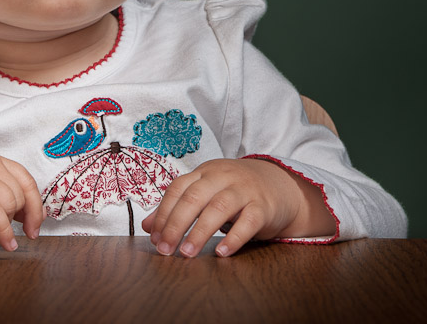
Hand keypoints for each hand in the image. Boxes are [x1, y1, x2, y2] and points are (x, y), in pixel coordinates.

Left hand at [141, 158, 333, 257]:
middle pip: (194, 197)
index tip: (153, 236)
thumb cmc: (235, 191)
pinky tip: (221, 252)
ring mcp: (244, 190)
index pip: (178, 188)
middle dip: (176, 224)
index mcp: (204, 172)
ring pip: (218, 207)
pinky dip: (234, 237)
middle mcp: (222, 177)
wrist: (278, 184)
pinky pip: (248, 221)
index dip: (163, 212)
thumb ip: (178, 206)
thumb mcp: (206, 192)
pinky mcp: (263, 206)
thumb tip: (148, 226)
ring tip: (187, 253)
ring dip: (200, 231)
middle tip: (165, 249)